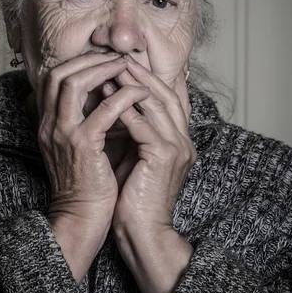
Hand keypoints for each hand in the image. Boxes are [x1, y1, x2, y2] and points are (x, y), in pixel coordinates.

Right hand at [36, 52, 149, 280]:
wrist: (82, 217)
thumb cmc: (89, 183)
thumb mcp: (81, 146)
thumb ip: (87, 120)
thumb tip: (111, 96)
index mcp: (48, 124)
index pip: (53, 79)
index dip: (78, 62)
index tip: (103, 58)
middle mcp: (49, 124)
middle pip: (59, 73)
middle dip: (89, 59)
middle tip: (116, 56)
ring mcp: (63, 133)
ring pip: (75, 83)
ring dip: (104, 69)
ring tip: (127, 67)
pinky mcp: (83, 145)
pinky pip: (105, 110)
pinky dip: (125, 96)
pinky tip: (141, 93)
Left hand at [112, 55, 195, 234]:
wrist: (143, 233)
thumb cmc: (135, 199)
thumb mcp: (137, 159)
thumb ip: (134, 134)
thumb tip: (117, 109)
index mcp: (180, 141)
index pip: (169, 100)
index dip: (150, 79)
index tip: (127, 64)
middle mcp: (184, 141)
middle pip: (165, 95)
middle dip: (141, 74)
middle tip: (118, 59)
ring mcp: (178, 147)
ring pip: (155, 103)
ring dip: (131, 84)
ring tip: (110, 70)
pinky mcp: (164, 156)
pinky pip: (143, 124)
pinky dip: (124, 107)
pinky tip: (107, 95)